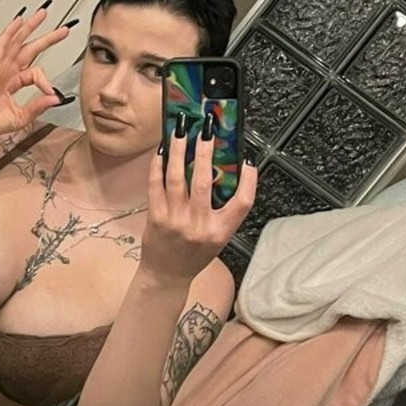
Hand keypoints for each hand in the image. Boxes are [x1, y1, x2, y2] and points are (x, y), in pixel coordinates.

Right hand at [0, 6, 72, 141]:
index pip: (36, 73)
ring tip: (42, 14)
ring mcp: (0, 66)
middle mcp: (7, 71)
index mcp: (14, 82)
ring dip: (30, 26)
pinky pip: (1, 44)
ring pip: (17, 40)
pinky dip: (10, 32)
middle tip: (63, 29)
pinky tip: (19, 21)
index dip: (46, 82)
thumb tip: (55, 98)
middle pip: (31, 48)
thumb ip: (38, 105)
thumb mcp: (22, 116)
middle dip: (47, 37)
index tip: (51, 92)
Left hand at [138, 132, 257, 289]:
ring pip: (177, 178)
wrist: (167, 275)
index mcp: (220, 231)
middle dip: (205, 151)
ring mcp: (175, 221)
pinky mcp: (156, 217)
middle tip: (205, 130)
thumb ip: (223, 210)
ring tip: (181, 131)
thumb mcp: (218, 237)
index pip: (242, 203)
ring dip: (179, 151)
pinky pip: (156, 185)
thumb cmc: (194, 254)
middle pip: (205, 182)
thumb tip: (226, 172)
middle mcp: (198, 226)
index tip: (248, 162)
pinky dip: (159, 165)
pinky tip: (162, 152)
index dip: (249, 181)